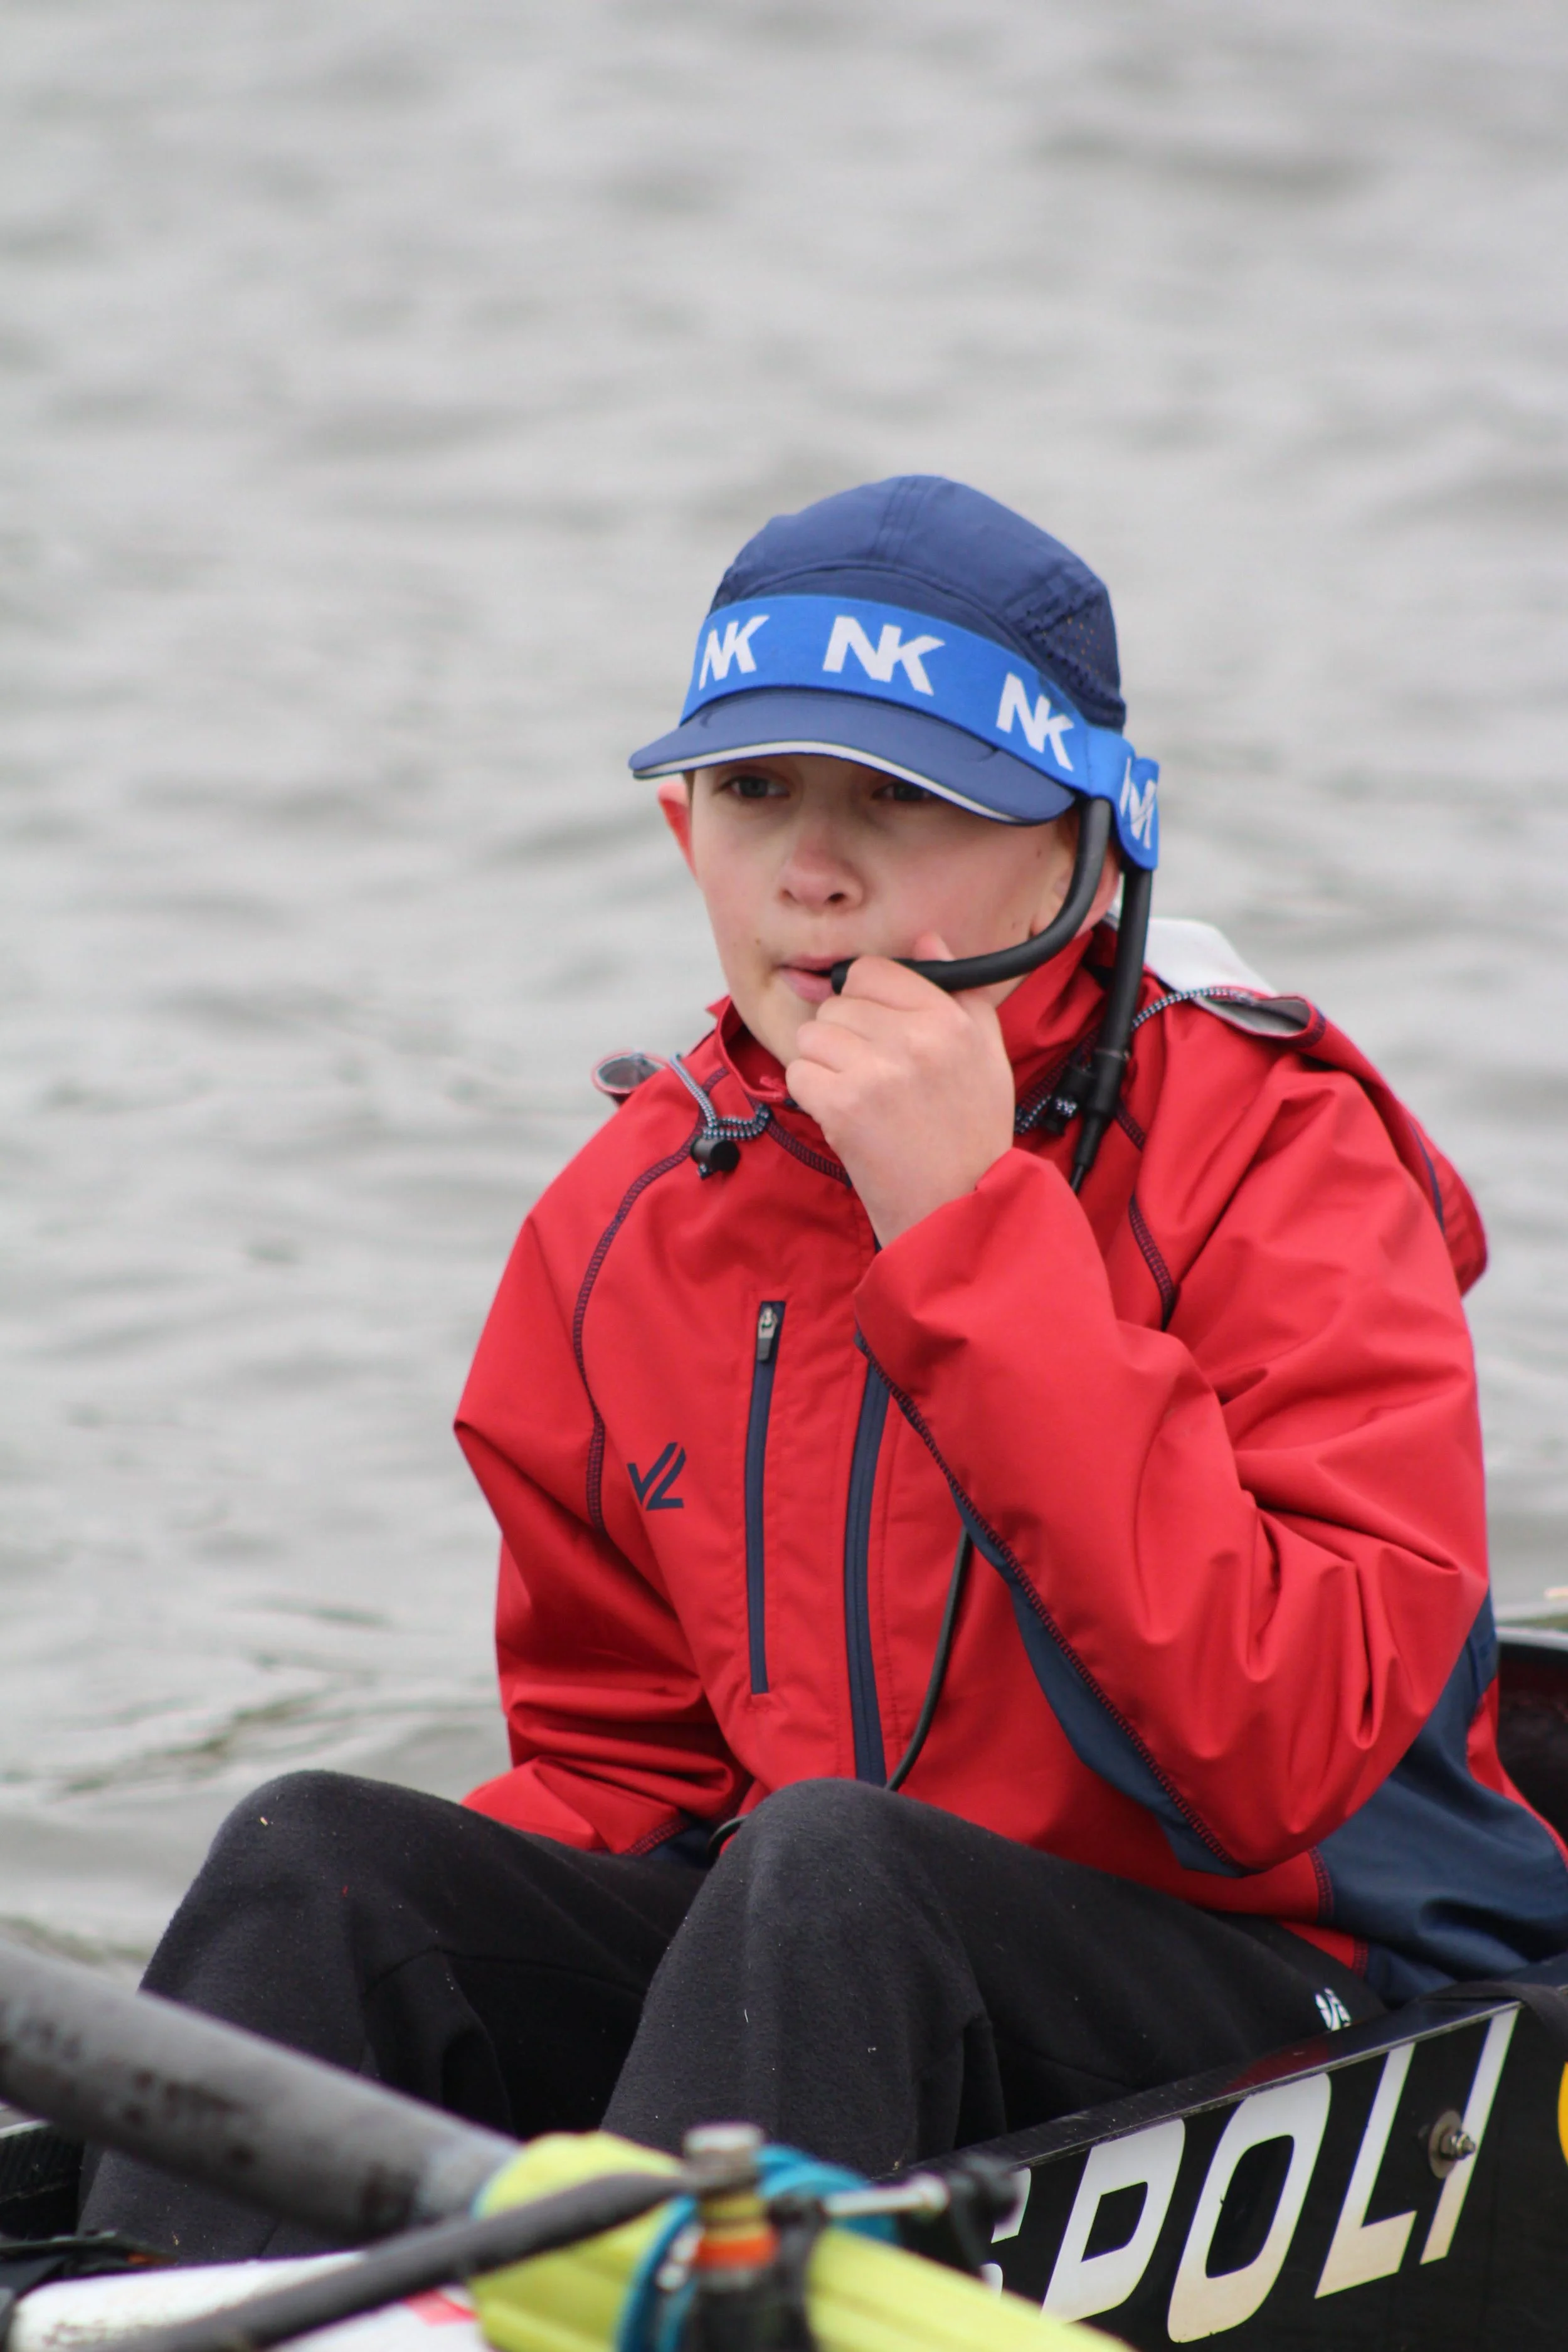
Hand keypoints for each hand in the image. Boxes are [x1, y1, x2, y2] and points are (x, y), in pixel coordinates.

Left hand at [783, 934, 1016, 1244]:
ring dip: (824, 1064)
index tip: (874, 1029)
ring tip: (857, 1094)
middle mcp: (915, 1038)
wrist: (957, 1207)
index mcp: (950, 1019)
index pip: (875, 970)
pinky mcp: (844, 1106)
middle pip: (839, 1003)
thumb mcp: (986, 1055)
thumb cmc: (972, 1135)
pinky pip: (799, 1072)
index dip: (865, 998)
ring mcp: (877, 1072)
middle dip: (845, 1035)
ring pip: (813, 1034)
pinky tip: (842, 1114)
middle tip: (871, 1074)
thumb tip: (927, 939)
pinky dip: (812, 1094)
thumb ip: (959, 992)